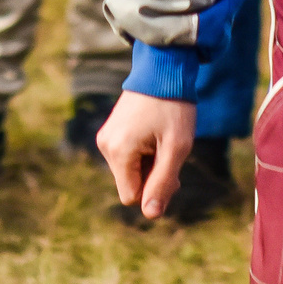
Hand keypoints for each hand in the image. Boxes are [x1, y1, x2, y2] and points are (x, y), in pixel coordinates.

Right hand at [99, 91, 196, 218]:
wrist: (163, 69)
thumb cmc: (174, 107)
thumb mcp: (177, 148)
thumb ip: (163, 183)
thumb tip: (150, 215)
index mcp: (119, 152)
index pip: (132, 197)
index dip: (155, 190)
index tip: (172, 169)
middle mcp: (106, 146)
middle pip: (131, 184)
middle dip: (153, 176)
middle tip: (172, 150)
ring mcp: (106, 137)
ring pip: (130, 172)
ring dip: (149, 163)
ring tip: (163, 138)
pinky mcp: (110, 131)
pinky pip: (126, 157)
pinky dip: (143, 153)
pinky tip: (154, 133)